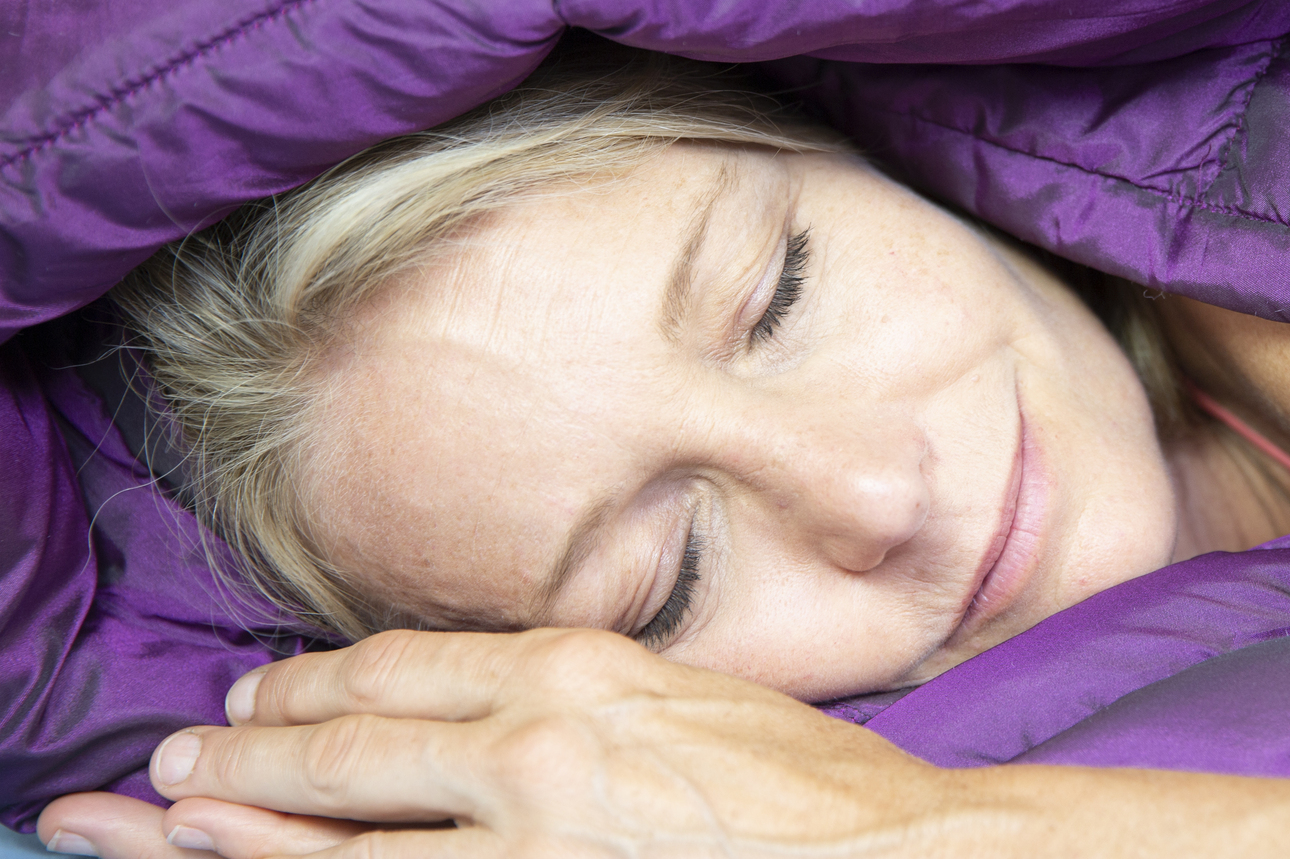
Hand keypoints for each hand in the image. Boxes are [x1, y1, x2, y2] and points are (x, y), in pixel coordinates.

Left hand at [49, 628, 952, 857]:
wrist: (894, 854)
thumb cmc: (807, 785)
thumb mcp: (685, 698)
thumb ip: (586, 695)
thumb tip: (501, 708)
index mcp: (582, 670)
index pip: (410, 664)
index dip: (320, 681)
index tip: (267, 691)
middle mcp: (541, 742)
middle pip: (358, 744)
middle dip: (254, 749)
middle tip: (180, 753)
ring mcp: (536, 837)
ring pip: (355, 832)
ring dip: (255, 822)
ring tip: (184, 818)